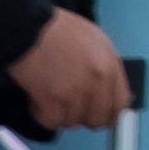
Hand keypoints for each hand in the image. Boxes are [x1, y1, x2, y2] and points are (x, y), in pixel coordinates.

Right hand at [0, 6, 133, 135]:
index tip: (98, 114)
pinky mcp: (51, 100)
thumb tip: (108, 92)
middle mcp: (97, 81)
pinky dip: (43, 115)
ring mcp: (74, 92)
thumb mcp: (96, 41)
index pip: (120, 105)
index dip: (109, 114)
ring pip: (73, 121)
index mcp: (110, 66)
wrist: (28, 27)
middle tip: (71, 107)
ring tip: (52, 97)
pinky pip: (51, 121)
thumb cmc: (60, 30)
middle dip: (84, 116)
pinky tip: (38, 100)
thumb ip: (106, 67)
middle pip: (98, 119)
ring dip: (61, 114)